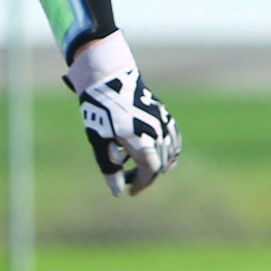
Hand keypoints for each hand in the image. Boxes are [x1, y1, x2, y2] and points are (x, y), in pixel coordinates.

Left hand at [65, 32, 180, 196]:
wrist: (108, 78)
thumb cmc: (99, 111)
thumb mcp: (99, 142)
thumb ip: (110, 167)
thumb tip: (117, 191)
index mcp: (142, 141)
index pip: (149, 171)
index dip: (140, 184)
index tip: (130, 192)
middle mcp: (157, 132)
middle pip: (159, 164)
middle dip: (144, 175)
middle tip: (126, 179)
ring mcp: (163, 122)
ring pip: (170, 152)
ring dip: (157, 163)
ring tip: (138, 167)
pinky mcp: (163, 114)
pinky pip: (172, 137)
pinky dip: (166, 149)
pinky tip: (152, 151)